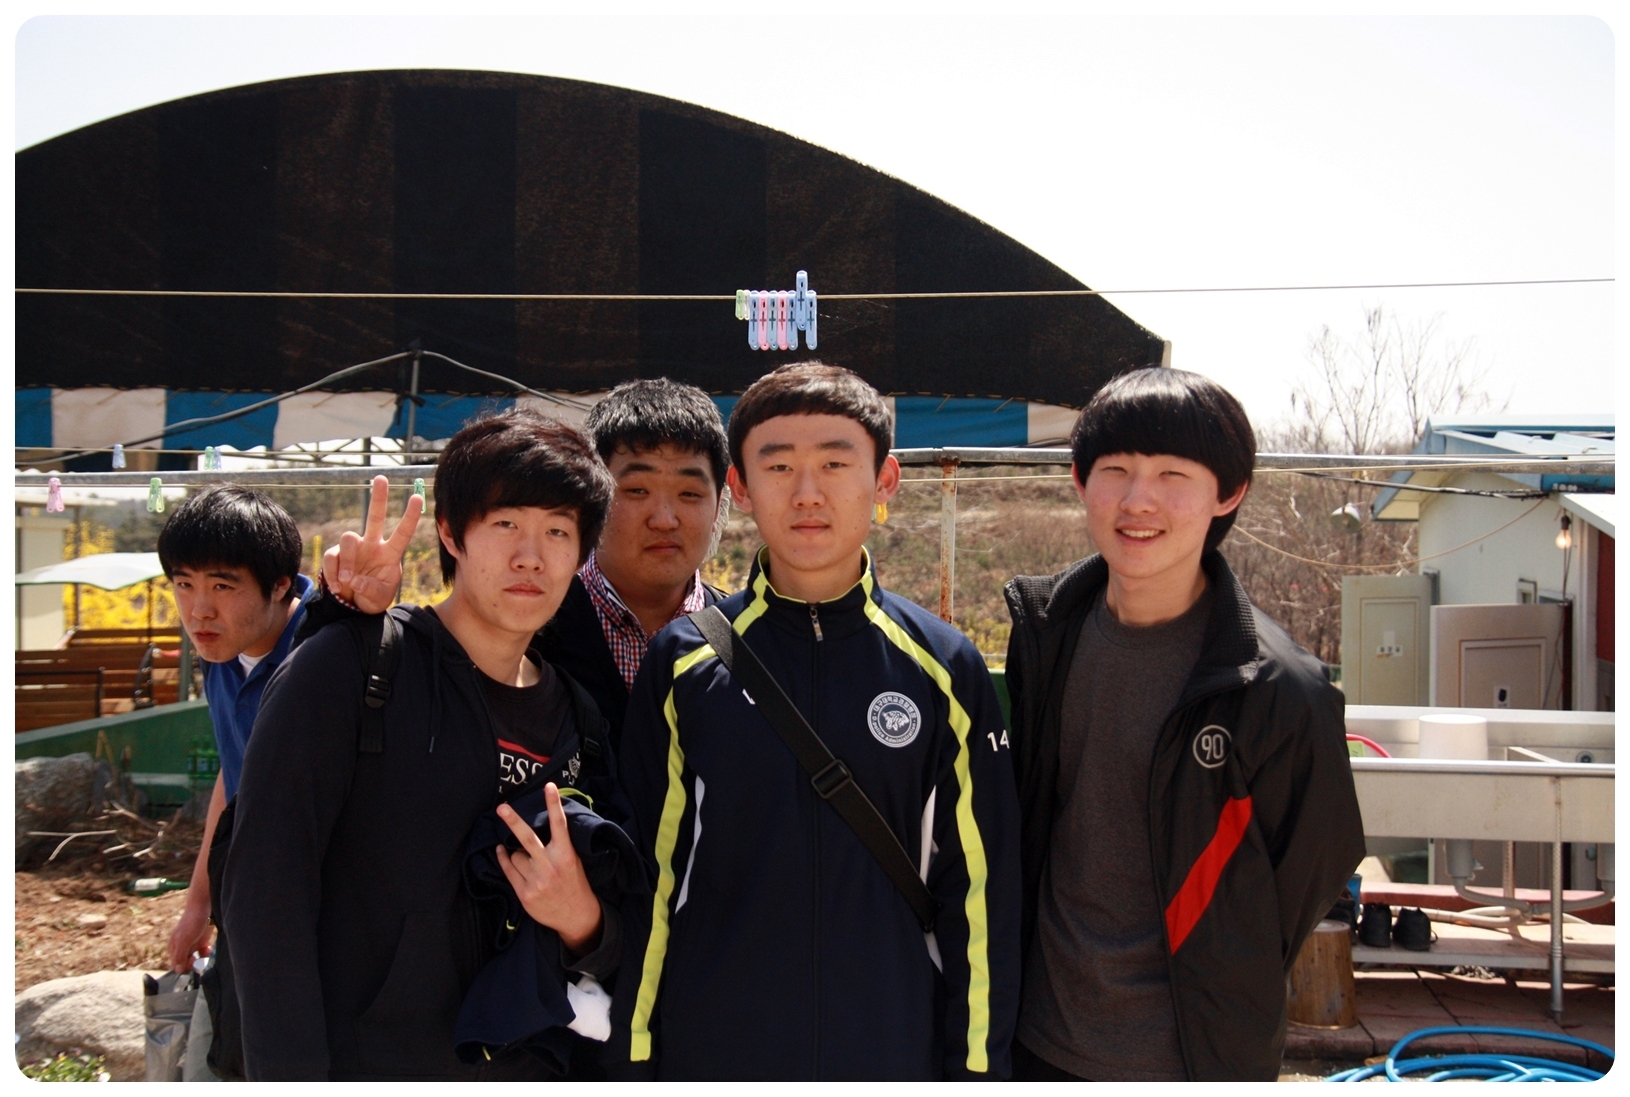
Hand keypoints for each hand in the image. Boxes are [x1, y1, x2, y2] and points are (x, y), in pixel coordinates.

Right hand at [167, 897, 213, 971]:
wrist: (204, 905)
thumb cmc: (192, 921)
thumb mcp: (184, 939)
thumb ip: (180, 955)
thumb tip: (177, 969)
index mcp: (174, 948)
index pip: (176, 966)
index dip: (185, 967)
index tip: (193, 961)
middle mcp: (182, 947)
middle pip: (185, 964)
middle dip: (193, 964)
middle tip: (200, 959)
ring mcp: (192, 944)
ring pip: (195, 960)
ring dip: (201, 960)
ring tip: (205, 952)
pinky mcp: (201, 941)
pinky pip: (202, 954)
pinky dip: (206, 954)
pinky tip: (208, 948)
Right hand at [323, 475, 422, 613]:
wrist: (353, 606)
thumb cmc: (373, 597)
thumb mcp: (379, 598)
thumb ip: (370, 589)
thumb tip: (355, 580)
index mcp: (390, 553)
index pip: (402, 533)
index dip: (410, 516)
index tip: (418, 498)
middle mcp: (372, 545)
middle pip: (375, 517)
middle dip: (378, 498)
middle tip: (381, 477)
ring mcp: (354, 548)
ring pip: (348, 537)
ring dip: (347, 562)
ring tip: (347, 582)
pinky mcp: (336, 554)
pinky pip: (331, 557)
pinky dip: (333, 574)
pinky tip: (338, 587)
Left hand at [496, 784, 602, 954]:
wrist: (576, 915)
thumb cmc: (574, 883)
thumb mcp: (573, 861)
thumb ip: (558, 846)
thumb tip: (539, 827)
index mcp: (566, 855)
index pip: (559, 824)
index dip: (553, 804)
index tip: (549, 786)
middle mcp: (550, 866)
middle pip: (527, 839)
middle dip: (513, 821)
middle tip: (502, 807)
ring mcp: (536, 880)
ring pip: (515, 855)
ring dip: (519, 856)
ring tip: (532, 866)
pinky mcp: (524, 893)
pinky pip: (508, 869)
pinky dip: (504, 859)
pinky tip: (502, 852)